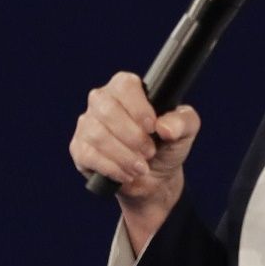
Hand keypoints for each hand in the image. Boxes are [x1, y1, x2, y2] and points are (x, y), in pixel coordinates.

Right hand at [70, 72, 200, 245]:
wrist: (153, 179)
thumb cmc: (166, 146)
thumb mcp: (185, 132)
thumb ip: (183, 122)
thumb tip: (164, 127)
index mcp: (126, 89)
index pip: (124, 86)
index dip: (138, 107)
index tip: (152, 127)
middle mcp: (102, 101)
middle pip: (107, 109)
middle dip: (132, 136)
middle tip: (150, 152)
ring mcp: (87, 124)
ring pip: (97, 134)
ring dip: (124, 156)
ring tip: (141, 168)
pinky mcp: (79, 148)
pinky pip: (88, 155)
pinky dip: (111, 168)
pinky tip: (126, 175)